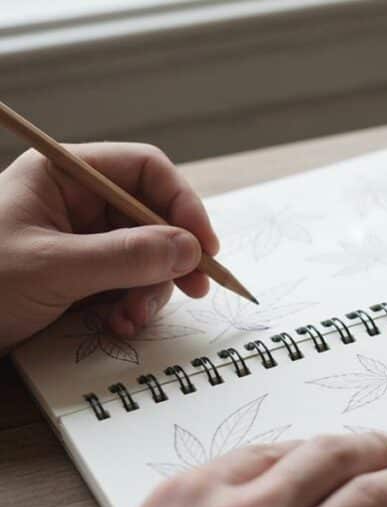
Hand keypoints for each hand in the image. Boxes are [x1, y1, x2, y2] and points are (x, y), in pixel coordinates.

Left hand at [0, 142, 218, 349]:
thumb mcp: (52, 269)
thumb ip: (126, 256)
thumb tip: (190, 250)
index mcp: (62, 177)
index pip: (144, 171)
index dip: (182, 204)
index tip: (205, 246)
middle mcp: (74, 203)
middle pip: (153, 217)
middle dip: (170, 258)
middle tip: (193, 290)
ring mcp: (78, 242)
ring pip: (145, 256)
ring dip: (149, 290)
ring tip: (130, 320)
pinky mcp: (78, 278)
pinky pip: (126, 284)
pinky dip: (130, 306)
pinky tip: (116, 326)